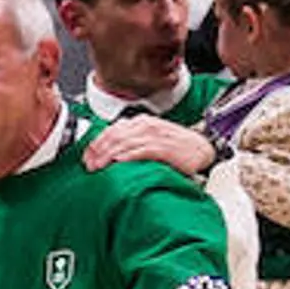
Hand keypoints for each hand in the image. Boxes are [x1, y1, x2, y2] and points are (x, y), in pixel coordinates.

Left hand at [83, 116, 216, 175]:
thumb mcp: (153, 138)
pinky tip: (118, 162)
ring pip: (124, 143)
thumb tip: (113, 152)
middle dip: (98, 151)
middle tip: (89, 164)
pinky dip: (127, 156)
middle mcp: (146, 125)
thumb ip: (134, 141)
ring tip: (98, 167)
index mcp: (142, 122)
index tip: (87, 156)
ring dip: (108, 156)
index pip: (112, 129)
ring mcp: (154, 135)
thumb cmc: (178, 147)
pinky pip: (140, 150)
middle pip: (115, 135)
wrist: (202, 149)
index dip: (97, 143)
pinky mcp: (163, 147)